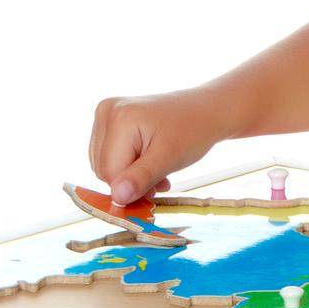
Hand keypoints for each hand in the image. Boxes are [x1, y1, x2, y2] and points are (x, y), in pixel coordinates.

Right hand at [88, 86, 237, 205]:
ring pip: (104, 165)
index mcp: (119, 118)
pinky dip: (129, 165)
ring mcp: (107, 114)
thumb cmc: (192, 130)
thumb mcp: (169, 158)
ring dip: (131, 176)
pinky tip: (149, 161)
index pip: (109, 172)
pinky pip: (108, 155)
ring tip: (157, 168)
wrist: (204, 109)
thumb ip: (141, 178)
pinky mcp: (110, 120)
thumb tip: (117, 197)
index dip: (131, 187)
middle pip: (103, 169)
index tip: (157, 188)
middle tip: (161, 179)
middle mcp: (107, 112)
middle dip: (131, 181)